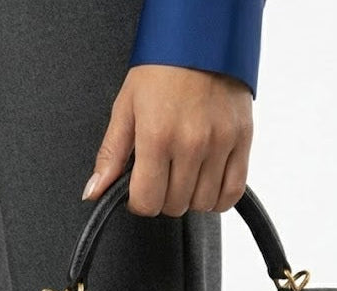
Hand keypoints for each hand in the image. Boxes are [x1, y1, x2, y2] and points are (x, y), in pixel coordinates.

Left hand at [82, 64, 252, 215]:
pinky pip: (232, 192)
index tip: (140, 190)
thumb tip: (94, 191)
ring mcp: (220, 144)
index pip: (147, 202)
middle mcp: (190, 143)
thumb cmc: (161, 70)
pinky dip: (218, 198)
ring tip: (184, 176)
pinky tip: (206, 183)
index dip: (139, 202)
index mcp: (157, 136)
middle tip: (161, 176)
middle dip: (163, 198)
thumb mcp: (126, 108)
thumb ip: (111, 155)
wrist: (202, 39)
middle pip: (174, 205)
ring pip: (202, 203)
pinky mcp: (242, 141)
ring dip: (190, 198)